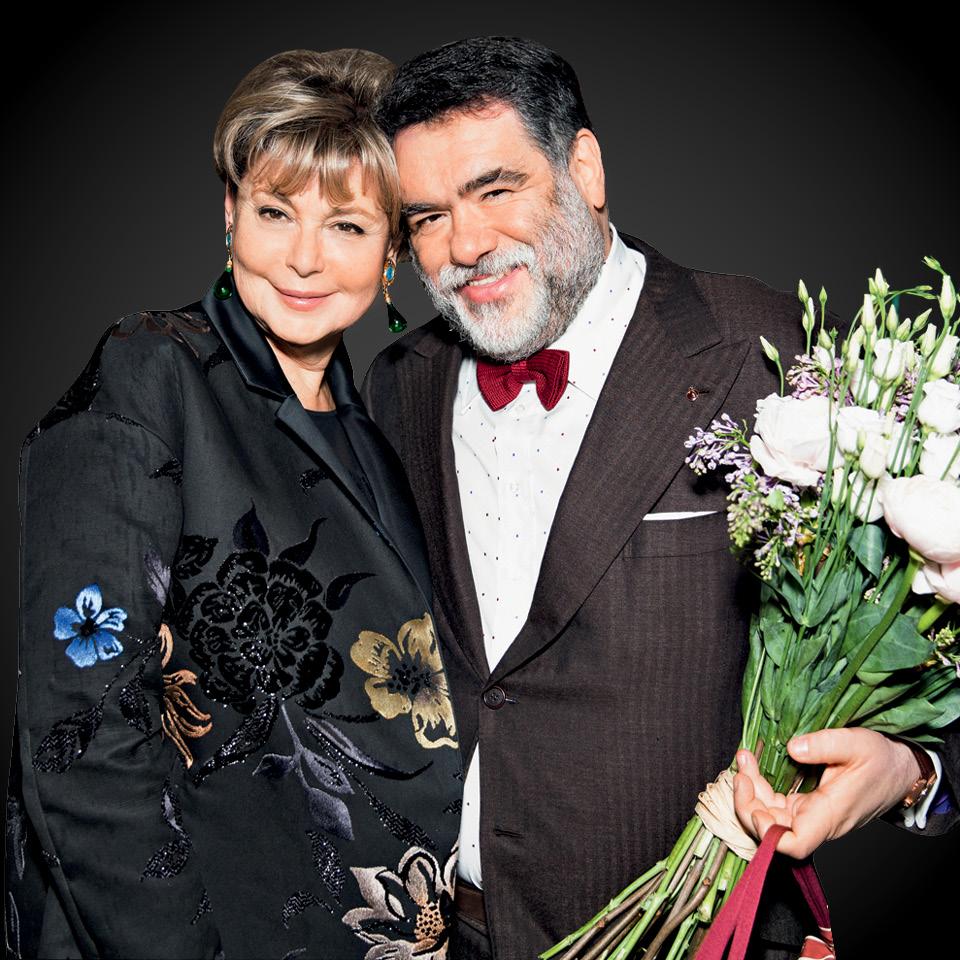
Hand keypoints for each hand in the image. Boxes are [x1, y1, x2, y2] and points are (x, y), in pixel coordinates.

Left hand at [732, 728, 920, 858]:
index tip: (756, 809)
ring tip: (744, 759)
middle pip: (773, 830)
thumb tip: (792, 747)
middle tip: (741, 770)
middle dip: (749, 803)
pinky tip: (753, 764)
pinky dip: (760, 786)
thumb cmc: (880, 760)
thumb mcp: (856, 743)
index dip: (770, 836)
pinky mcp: (805, 805)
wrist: (897, 770)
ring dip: (752, 790)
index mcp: (829, 814)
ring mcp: (809, 814)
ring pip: (770, 815)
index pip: (796, 844)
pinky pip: (775, 803)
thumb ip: (825, 744)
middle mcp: (816, 821)